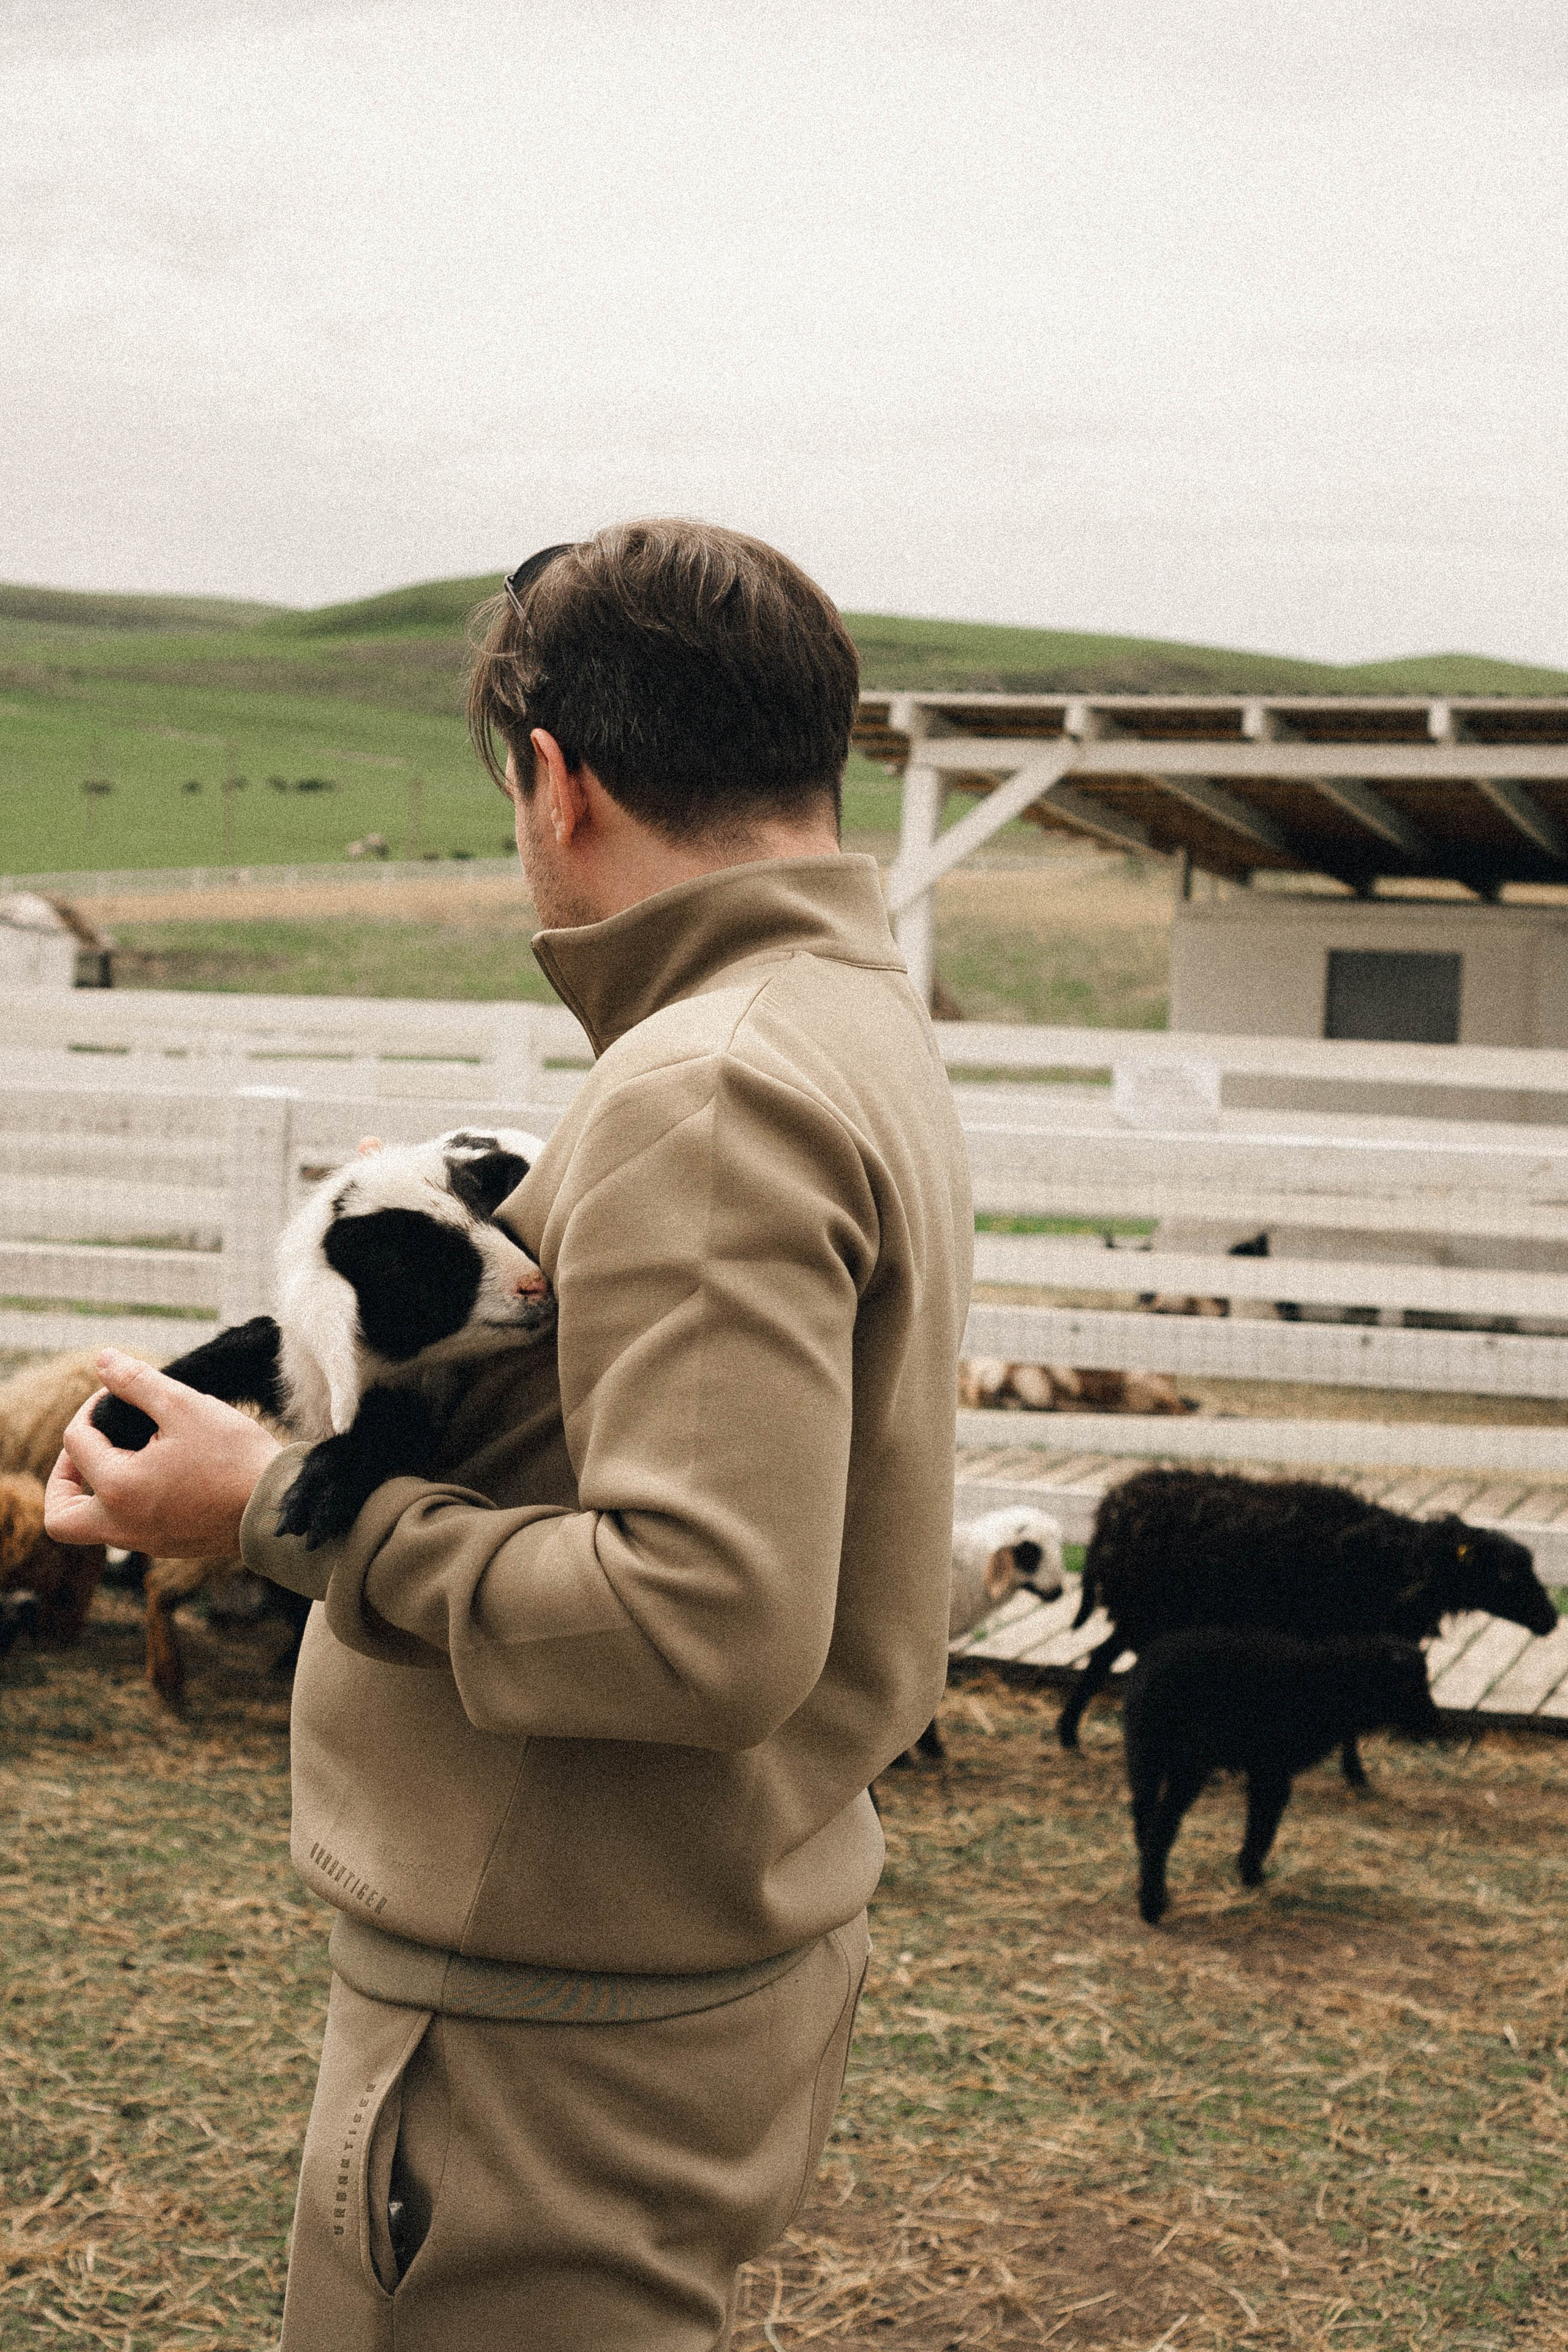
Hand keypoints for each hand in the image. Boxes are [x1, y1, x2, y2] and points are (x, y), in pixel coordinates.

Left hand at [44, 1350, 282, 1556]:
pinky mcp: (170, 1547)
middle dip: (64, 1477)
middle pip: (61, 1515)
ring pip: (94, 1526)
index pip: (76, 1442)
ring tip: (128, 1455)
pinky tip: (160, 1473)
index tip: (119, 1393)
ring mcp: (146, 1542)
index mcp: (118, 1488)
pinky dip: (128, 1501)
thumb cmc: (234, 1457)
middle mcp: (123, 1525)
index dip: (91, 1407)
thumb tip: (102, 1359)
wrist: (279, 1507)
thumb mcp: (184, 1405)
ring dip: (97, 1489)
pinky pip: (128, 1529)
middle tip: (92, 1446)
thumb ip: (136, 1381)